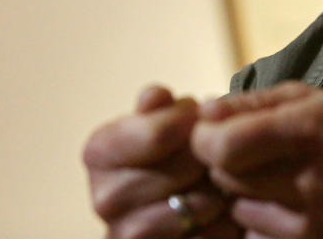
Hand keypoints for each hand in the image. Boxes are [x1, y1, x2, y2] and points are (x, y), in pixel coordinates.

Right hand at [83, 85, 239, 238]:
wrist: (175, 195)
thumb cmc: (169, 145)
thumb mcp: (161, 116)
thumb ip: (159, 106)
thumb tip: (158, 97)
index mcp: (98, 151)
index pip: (158, 134)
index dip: (192, 120)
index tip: (203, 113)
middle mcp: (103, 198)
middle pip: (181, 170)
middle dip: (208, 154)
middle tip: (216, 147)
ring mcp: (124, 234)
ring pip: (198, 206)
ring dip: (219, 188)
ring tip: (220, 176)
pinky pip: (207, 237)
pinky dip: (224, 222)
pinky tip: (222, 208)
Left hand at [191, 82, 322, 238]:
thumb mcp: (317, 103)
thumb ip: (255, 102)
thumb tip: (202, 109)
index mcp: (309, 129)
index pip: (223, 144)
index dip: (206, 138)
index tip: (213, 132)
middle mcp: (309, 179)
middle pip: (223, 176)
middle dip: (224, 164)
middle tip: (245, 153)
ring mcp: (311, 224)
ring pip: (237, 209)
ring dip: (242, 194)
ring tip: (276, 179)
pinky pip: (255, 235)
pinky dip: (259, 223)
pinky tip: (286, 207)